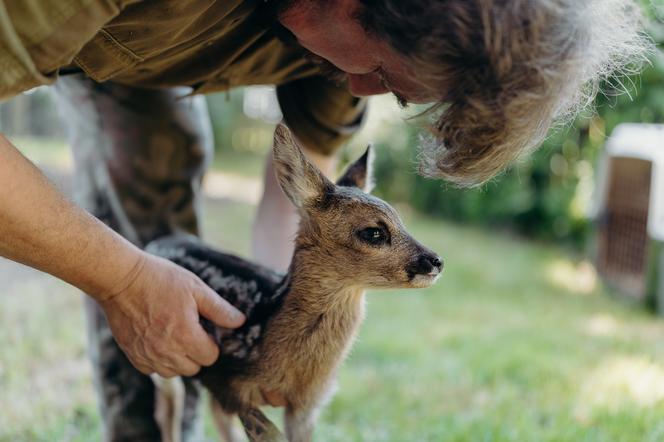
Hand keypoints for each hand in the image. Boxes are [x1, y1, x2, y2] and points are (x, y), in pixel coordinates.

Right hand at [99, 252, 244, 376]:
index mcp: (186, 335)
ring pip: (173, 372)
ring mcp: (147, 355)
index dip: (211, 343)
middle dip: (197, 353)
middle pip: (193, 368)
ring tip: (174, 335)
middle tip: (190, 330)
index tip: (204, 328)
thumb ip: (219, 309)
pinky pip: (152, 370)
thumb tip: (240, 322)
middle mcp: (166, 351)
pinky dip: (158, 360)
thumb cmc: (161, 279)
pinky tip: (158, 340)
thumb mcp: (196, 288)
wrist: (121, 279)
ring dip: (178, 359)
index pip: (210, 357)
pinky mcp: (132, 355)